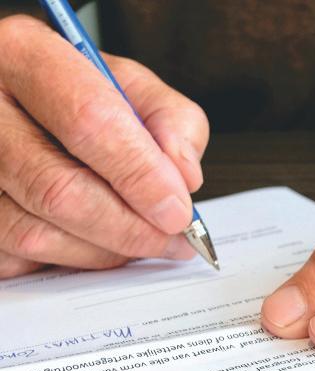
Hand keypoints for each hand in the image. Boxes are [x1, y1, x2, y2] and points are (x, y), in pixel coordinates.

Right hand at [0, 16, 208, 277]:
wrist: (26, 106)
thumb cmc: (83, 96)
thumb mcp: (134, 87)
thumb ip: (173, 123)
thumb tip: (184, 179)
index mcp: (25, 54)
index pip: (88, 120)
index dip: (140, 174)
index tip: (178, 210)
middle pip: (57, 189)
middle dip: (129, 228)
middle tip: (172, 240)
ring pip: (34, 233)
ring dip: (103, 251)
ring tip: (142, 240)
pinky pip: (17, 258)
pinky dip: (69, 259)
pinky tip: (95, 240)